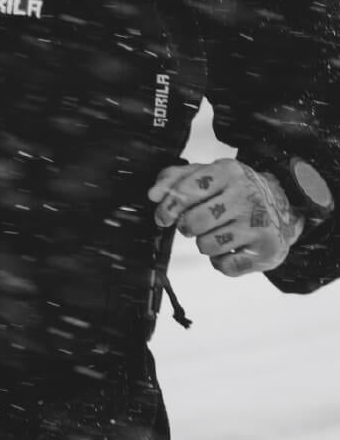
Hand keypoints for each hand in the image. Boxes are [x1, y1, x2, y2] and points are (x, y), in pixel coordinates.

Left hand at [147, 159, 305, 277]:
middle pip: (195, 222)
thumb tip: (154, 194)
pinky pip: (226, 267)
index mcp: (228, 173)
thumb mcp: (209, 174)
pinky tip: (231, 248)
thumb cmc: (237, 190)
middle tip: (194, 224)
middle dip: (187, 227)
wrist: (285, 204)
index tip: (163, 215)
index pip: (188, 189)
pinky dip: (221, 262)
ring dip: (205, 243)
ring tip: (218, 233)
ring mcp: (258, 225)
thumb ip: (176, 179)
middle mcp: (246, 197)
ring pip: (207, 246)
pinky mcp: (266, 250)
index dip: (169, 206)